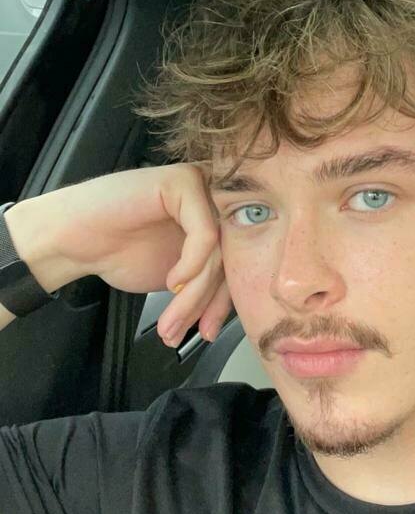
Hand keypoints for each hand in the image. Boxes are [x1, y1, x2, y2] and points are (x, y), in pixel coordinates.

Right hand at [21, 162, 231, 345]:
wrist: (71, 238)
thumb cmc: (118, 251)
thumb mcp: (176, 277)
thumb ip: (207, 283)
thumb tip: (243, 311)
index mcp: (214, 220)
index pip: (235, 264)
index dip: (221, 304)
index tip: (206, 332)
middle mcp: (212, 201)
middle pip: (230, 259)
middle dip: (205, 304)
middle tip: (184, 332)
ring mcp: (200, 187)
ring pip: (217, 252)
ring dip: (193, 296)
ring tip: (171, 321)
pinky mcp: (183, 182)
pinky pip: (204, 233)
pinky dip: (191, 265)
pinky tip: (171, 282)